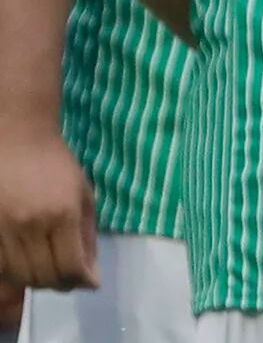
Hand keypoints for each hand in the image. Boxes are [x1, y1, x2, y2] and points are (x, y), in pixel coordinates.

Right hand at [0, 118, 98, 289]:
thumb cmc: (56, 164)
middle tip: (71, 278)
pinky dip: (16, 273)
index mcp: (62, 214)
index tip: (90, 281)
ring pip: (19, 276)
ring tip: (50, 272)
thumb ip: (88, 234)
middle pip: (43, 277)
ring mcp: (4, 229)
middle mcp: (31, 225)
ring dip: (38, 281)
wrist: (17, 140)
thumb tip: (91, 271)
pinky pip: (1, 266)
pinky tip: (28, 264)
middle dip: (61, 284)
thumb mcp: (84, 194)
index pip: (69, 267)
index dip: (81, 281)